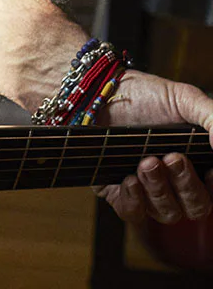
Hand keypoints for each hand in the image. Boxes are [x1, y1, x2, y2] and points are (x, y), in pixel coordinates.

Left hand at [94, 70, 212, 224]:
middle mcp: (172, 182)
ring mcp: (145, 189)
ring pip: (165, 212)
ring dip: (159, 189)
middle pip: (194, 208)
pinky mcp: (116, 191)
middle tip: (172, 158)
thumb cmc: (144, 93)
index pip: (210, 194)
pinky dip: (134, 201)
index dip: (210, 188)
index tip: (209, 171)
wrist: (100, 88)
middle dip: (186, 186)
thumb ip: (212, 119)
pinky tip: (130, 180)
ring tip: (147, 161)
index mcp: (193, 164)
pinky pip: (132, 212)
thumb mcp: (185, 99)